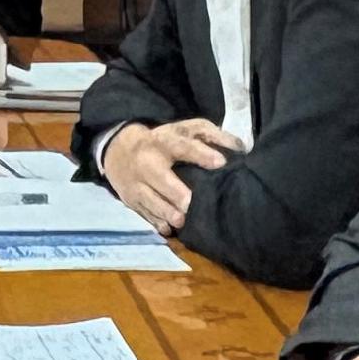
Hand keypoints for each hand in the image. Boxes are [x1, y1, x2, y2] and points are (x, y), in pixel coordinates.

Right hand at [103, 119, 244, 232]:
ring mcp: (137, 184)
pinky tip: (168, 229)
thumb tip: (240, 149)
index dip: (201, 154)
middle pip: (162, 179)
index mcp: (163, 142)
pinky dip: (156, 222)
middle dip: (177, 193)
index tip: (220, 162)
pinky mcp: (131, 201)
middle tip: (192, 204)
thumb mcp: (185, 130)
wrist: (118, 150)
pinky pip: (144, 214)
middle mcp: (147, 163)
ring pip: (151, 200)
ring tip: (182, 221)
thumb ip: (212, 135)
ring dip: (166, 212)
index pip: (182, 146)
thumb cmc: (163, 141)